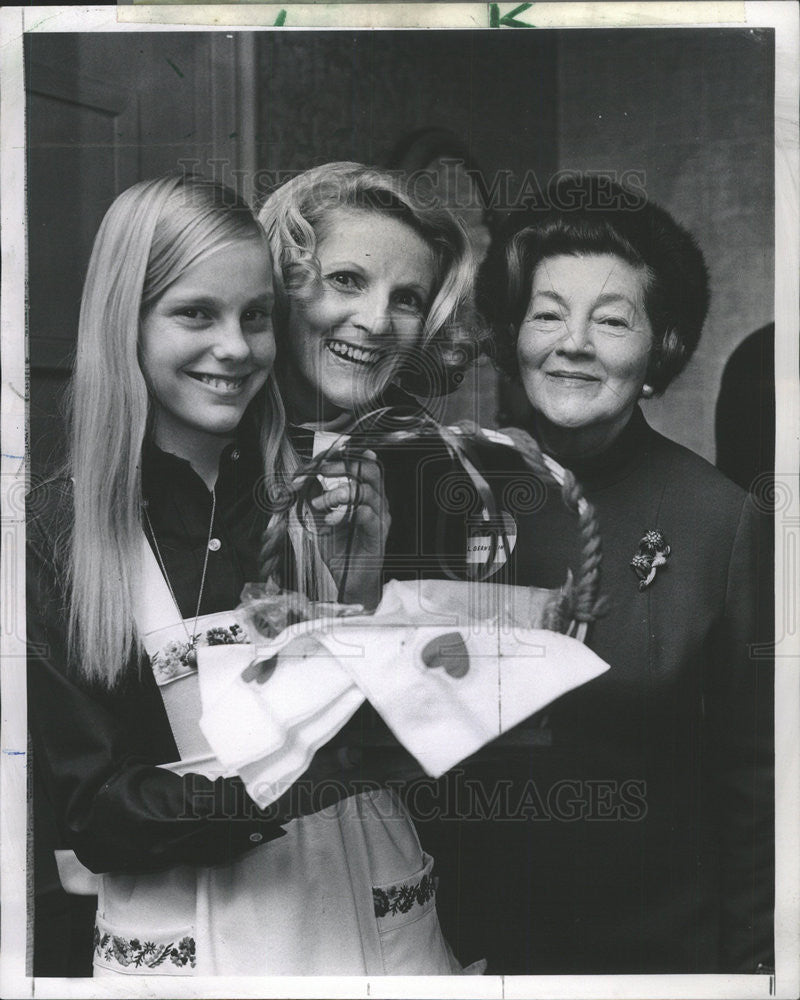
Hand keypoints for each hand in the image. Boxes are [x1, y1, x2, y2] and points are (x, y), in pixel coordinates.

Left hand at [300, 449, 389, 608]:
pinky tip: (330, 522)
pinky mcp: (378, 534)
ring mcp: (380, 517)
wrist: (349, 582)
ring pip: (366, 489)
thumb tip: (304, 479)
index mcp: (366, 494)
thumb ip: (316, 498)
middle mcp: (377, 502)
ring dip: (337, 492)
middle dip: (340, 465)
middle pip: (369, 468)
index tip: (313, 462)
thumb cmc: (339, 551)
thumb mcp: (321, 519)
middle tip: (317, 472)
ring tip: (318, 503)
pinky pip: (366, 514)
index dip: (337, 457)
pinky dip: (344, 513)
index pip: (359, 463)